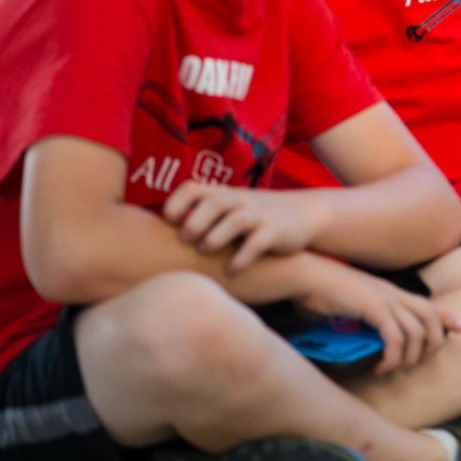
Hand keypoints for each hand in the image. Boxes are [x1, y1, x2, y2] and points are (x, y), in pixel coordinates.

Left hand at [163, 182, 327, 273]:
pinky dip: (243, 257)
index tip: (168, 223)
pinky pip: (258, 243)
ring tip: (207, 250)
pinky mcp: (276, 232)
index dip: (176, 203)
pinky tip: (232, 271)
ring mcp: (259, 215)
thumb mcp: (228, 208)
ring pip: (236, 220)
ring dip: (217, 236)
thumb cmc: (253, 216)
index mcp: (222, 194)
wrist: (302, 214)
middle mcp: (239, 201)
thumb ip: (200, 214)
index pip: (192, 188)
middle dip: (195, 221)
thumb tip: (158, 236)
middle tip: (186, 240)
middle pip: (214, 202)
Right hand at [293, 259, 460, 372]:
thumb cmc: (323, 292)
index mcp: (390, 293)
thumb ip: (363, 321)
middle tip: (418, 364)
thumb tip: (363, 342)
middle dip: (434, 345)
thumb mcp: (350, 307)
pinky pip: (395, 338)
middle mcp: (393, 294)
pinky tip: (379, 367)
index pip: (428, 304)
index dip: (447, 317)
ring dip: (409, 358)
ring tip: (392, 369)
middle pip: (432, 319)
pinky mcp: (374, 308)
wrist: (307, 275)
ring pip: (417, 333)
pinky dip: (392, 358)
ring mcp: (385, 300)